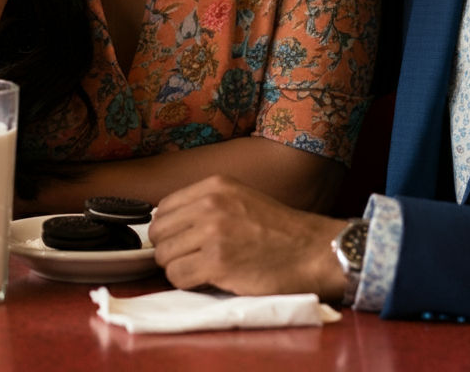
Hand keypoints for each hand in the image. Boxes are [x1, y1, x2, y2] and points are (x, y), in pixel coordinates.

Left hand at [149, 175, 349, 300]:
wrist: (311, 250)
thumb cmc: (278, 230)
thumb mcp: (241, 199)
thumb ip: (206, 205)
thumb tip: (167, 226)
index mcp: (215, 185)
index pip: (163, 208)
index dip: (170, 230)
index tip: (184, 242)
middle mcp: (211, 203)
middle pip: (158, 233)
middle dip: (171, 250)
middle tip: (193, 259)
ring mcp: (214, 232)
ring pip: (164, 257)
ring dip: (179, 268)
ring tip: (204, 269)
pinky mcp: (217, 262)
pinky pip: (177, 277)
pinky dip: (188, 284)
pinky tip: (211, 279)